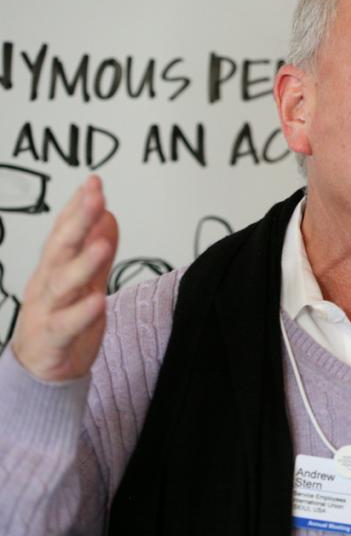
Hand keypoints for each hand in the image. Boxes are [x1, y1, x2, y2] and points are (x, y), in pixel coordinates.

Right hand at [12, 176, 118, 380]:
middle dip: (77, 221)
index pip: (64, 230)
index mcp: (53, 267)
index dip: (78, 206)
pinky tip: (98, 300)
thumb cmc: (62, 319)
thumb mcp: (83, 280)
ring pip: (62, 284)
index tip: (94, 181)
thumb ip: (96, 250)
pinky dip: (82, 313)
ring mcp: (46, 311)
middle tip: (96, 197)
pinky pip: (66, 325)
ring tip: (103, 245)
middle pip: (60, 248)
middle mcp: (46, 284)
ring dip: (83, 263)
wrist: (40, 370)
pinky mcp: (52, 340)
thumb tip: (109, 216)